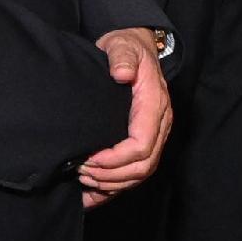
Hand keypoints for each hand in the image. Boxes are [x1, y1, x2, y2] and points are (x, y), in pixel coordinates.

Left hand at [80, 28, 172, 199]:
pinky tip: (92, 195)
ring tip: (84, 178)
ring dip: (112, 183)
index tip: (90, 158)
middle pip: (144, 166)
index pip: (142, 144)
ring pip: (141, 174)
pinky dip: (114, 188)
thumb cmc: (128, 49)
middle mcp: (159, 124)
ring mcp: (154, 135)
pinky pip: (135, 173)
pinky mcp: (144, 141)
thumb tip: (121, 74)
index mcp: (155, 105)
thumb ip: (122, 57)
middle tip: (82, 171)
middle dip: (112, 175)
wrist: (136, 49)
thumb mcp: (123, 45)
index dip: (116, 159)